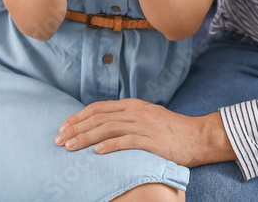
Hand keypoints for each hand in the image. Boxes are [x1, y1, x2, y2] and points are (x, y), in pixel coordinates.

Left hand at [54, 99, 235, 167]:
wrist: (199, 136)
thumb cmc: (172, 130)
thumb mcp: (147, 118)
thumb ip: (128, 118)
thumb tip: (104, 125)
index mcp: (132, 105)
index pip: (98, 108)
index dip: (78, 117)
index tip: (63, 127)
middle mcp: (135, 111)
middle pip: (98, 117)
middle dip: (75, 128)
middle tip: (58, 139)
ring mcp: (143, 124)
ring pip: (107, 128)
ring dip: (85, 137)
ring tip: (70, 146)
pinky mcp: (151, 139)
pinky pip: (126, 141)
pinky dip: (109, 146)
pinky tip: (96, 152)